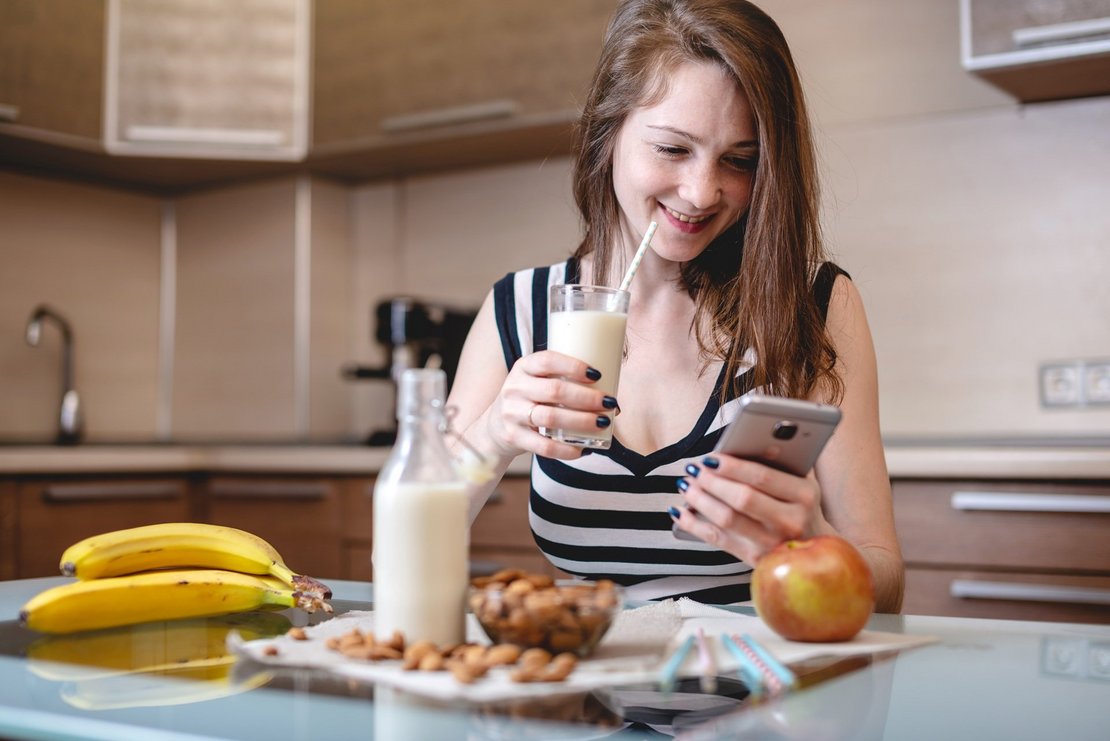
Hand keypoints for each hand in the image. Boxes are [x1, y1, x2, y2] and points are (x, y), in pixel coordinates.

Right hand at [484, 350, 617, 459]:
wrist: (495, 427)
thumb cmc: (529, 399)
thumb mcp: (535, 380)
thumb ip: (561, 378)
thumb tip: (609, 388)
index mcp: (523, 367)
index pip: (548, 360)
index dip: (573, 366)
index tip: (597, 374)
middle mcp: (514, 388)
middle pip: (554, 390)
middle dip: (586, 397)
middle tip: (608, 402)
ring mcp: (512, 413)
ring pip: (551, 418)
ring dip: (581, 421)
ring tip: (602, 422)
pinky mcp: (513, 437)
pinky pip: (544, 446)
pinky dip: (567, 449)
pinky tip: (584, 448)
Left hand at [670, 455, 824, 564]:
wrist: (813, 550)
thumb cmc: (799, 504)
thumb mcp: (801, 480)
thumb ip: (781, 459)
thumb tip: (751, 437)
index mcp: (804, 495)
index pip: (762, 477)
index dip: (732, 465)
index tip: (710, 456)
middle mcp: (791, 521)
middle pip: (742, 498)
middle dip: (712, 481)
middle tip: (694, 469)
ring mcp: (772, 543)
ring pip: (727, 519)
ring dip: (700, 500)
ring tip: (686, 484)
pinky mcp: (754, 559)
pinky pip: (718, 540)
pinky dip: (694, 525)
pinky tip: (680, 512)